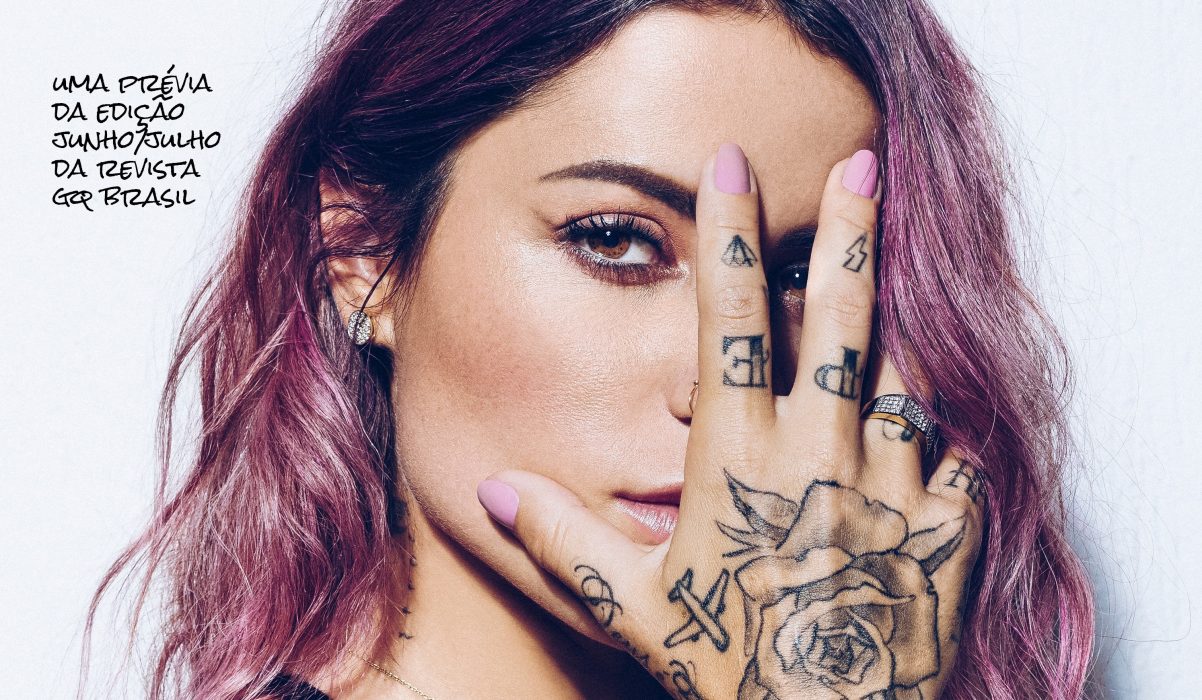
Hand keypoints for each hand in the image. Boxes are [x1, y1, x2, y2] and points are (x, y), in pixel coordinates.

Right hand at [476, 145, 983, 698]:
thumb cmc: (734, 665)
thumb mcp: (636, 605)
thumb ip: (565, 537)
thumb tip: (492, 491)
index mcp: (743, 457)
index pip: (734, 320)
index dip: (731, 236)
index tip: (733, 167)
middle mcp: (823, 451)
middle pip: (840, 319)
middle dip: (849, 233)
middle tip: (866, 165)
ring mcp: (894, 483)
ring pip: (906, 379)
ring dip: (900, 338)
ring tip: (904, 301)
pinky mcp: (947, 525)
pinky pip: (959, 458)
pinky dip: (946, 441)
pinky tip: (936, 442)